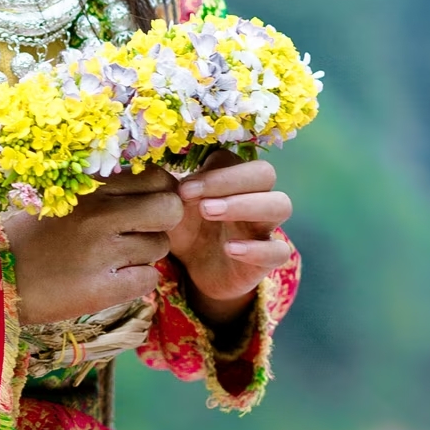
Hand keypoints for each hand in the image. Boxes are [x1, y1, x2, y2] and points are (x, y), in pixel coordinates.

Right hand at [0, 167, 182, 325]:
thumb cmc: (26, 236)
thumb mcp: (61, 198)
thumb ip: (101, 191)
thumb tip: (150, 186)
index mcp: (89, 188)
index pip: (155, 177)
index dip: (160, 192)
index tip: (149, 204)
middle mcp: (100, 215)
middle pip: (170, 209)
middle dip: (164, 222)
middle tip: (143, 232)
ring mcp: (104, 253)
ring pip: (160, 247)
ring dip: (145, 254)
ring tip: (115, 259)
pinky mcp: (104, 289)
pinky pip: (149, 279)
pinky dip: (137, 281)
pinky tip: (113, 281)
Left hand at [169, 151, 293, 325]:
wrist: (195, 271)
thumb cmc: (185, 228)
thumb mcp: (172, 208)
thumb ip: (165, 188)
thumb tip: (150, 169)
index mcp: (228, 178)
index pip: (232, 158)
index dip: (210, 171)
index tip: (183, 189)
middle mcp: (253, 196)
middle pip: (263, 173)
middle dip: (230, 181)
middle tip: (198, 201)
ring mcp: (264, 226)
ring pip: (280, 204)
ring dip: (246, 204)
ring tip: (209, 212)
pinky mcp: (268, 258)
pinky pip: (279, 250)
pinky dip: (257, 249)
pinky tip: (230, 249)